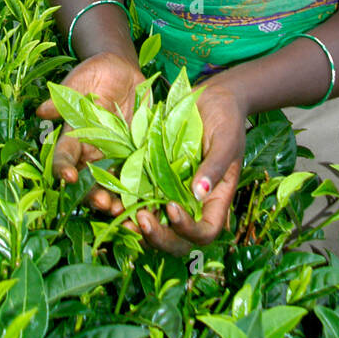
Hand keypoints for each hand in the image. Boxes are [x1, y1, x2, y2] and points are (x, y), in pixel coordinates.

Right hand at [36, 51, 142, 213]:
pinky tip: (150, 201)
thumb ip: (64, 97)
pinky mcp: (137, 154)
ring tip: (125, 210)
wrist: (122, 71)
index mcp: (74, 137)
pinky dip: (143, 190)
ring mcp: (115, 156)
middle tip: (103, 203)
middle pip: (89, 181)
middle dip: (94, 195)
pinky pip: (139, 176)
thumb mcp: (79, 81)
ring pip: (113, 185)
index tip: (68, 177)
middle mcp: (92, 152)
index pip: (64, 157)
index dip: (63, 169)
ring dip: (118, 200)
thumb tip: (42, 111)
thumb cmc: (94, 74)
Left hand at [133, 81, 247, 256]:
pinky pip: (139, 198)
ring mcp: (171, 193)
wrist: (211, 98)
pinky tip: (112, 197)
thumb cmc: (226, 118)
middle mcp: (192, 203)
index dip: (188, 230)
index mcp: (214, 200)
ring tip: (121, 214)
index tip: (172, 207)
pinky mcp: (153, 178)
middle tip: (141, 220)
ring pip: (156, 225)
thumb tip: (200, 192)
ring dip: (138, 228)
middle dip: (159, 237)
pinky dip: (126, 203)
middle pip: (177, 239)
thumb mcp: (226, 139)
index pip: (204, 232)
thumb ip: (215, 166)